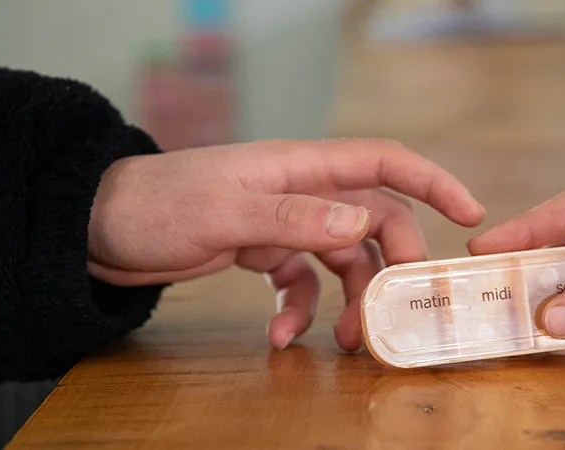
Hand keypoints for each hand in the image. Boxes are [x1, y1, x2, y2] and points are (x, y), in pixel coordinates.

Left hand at [89, 139, 485, 350]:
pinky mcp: (262, 252)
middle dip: (392, 269)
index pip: (383, 161)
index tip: (469, 214)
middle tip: (395, 313)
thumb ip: (296, 218)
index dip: (432, 181)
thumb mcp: (226, 213)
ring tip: (342, 344)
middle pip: (375, 223)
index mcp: (300, 166)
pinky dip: (298, 311)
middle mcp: (302, 191)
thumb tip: (364, 225)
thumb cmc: (156, 204)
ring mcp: (284, 223)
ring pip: (343, 261)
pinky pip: (300, 283)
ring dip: (349, 303)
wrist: (95, 227)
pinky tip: (279, 337)